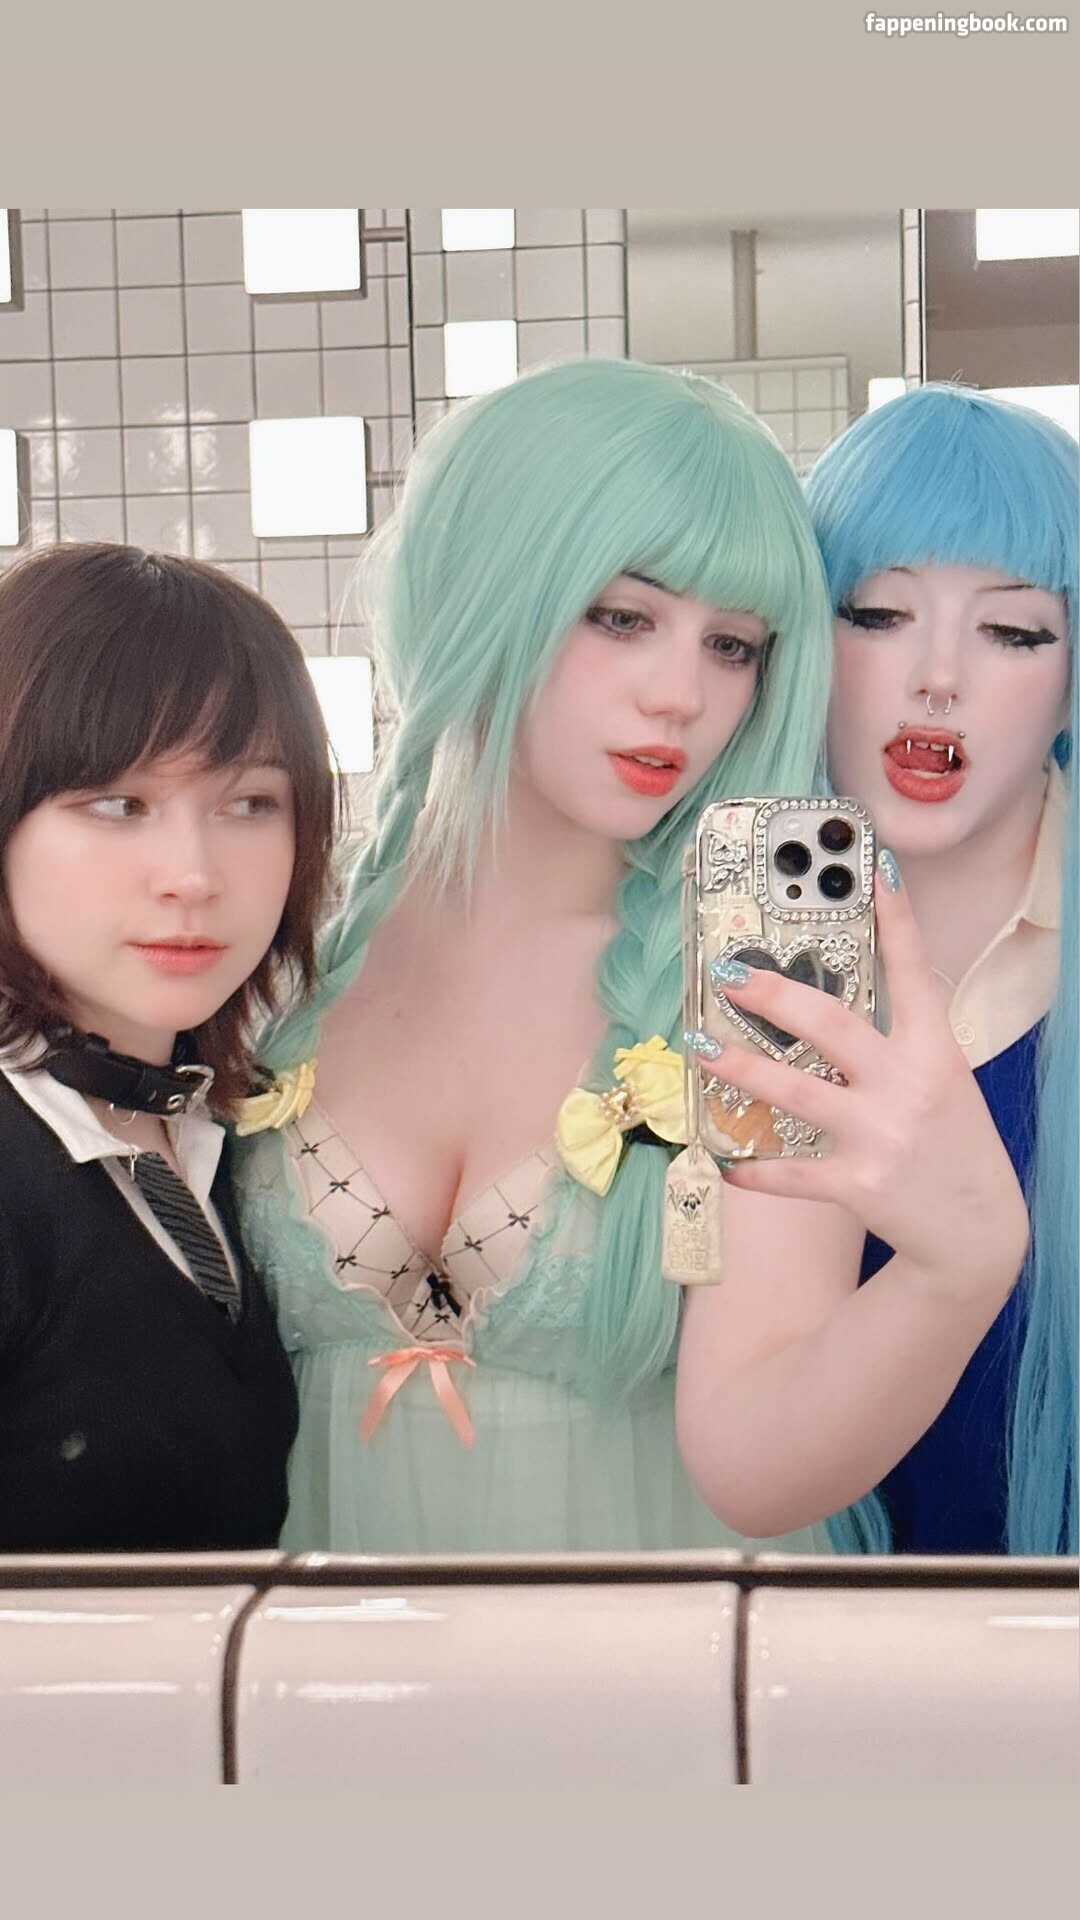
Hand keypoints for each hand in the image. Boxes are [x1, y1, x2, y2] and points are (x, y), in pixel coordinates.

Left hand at [687, 856, 1029, 1293]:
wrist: (977, 1233)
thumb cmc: (952, 1146)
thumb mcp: (943, 1082)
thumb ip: (899, 1044)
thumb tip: (836, 1005)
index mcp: (934, 1052)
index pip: (913, 973)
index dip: (895, 920)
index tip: (872, 872)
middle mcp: (907, 1085)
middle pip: (833, 1024)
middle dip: (776, 996)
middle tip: (731, 976)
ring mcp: (881, 1134)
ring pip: (797, 1091)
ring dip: (742, 1069)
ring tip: (702, 1050)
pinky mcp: (858, 1183)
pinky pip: (792, 1172)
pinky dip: (755, 1171)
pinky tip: (724, 1163)